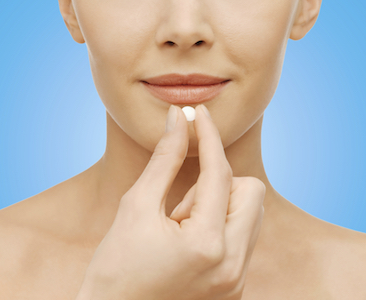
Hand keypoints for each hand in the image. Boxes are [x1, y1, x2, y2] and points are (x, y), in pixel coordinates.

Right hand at [76, 104, 264, 299]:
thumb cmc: (115, 267)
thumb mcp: (136, 207)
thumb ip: (164, 159)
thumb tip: (178, 120)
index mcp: (206, 245)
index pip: (219, 172)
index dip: (208, 136)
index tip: (199, 114)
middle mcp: (232, 266)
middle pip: (251, 190)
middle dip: (220, 182)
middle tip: (182, 202)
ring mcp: (236, 280)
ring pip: (251, 212)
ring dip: (220, 204)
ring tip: (184, 224)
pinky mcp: (235, 287)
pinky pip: (243, 235)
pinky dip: (222, 223)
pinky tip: (192, 238)